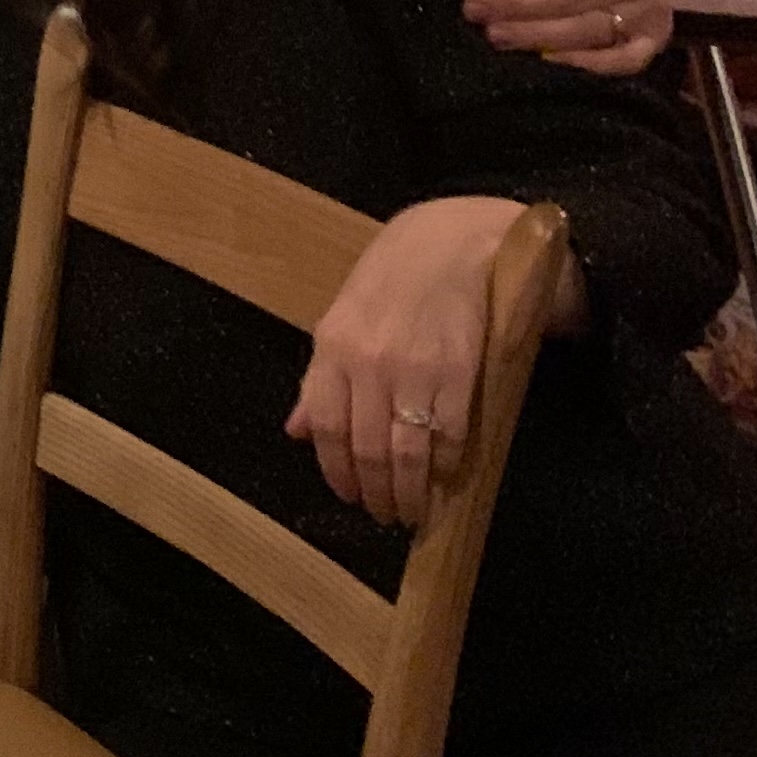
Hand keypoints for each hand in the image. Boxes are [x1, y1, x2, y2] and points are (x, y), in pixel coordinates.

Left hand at [286, 195, 562, 526]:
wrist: (450, 243)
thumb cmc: (390, 282)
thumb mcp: (341, 319)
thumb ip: (320, 379)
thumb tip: (297, 431)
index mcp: (333, 348)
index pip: (326, 427)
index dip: (337, 471)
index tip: (350, 497)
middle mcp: (369, 363)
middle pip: (367, 449)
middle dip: (377, 492)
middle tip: (386, 514)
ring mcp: (415, 370)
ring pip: (408, 452)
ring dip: (412, 492)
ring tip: (415, 510)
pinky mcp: (459, 373)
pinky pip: (450, 436)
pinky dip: (448, 466)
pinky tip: (447, 477)